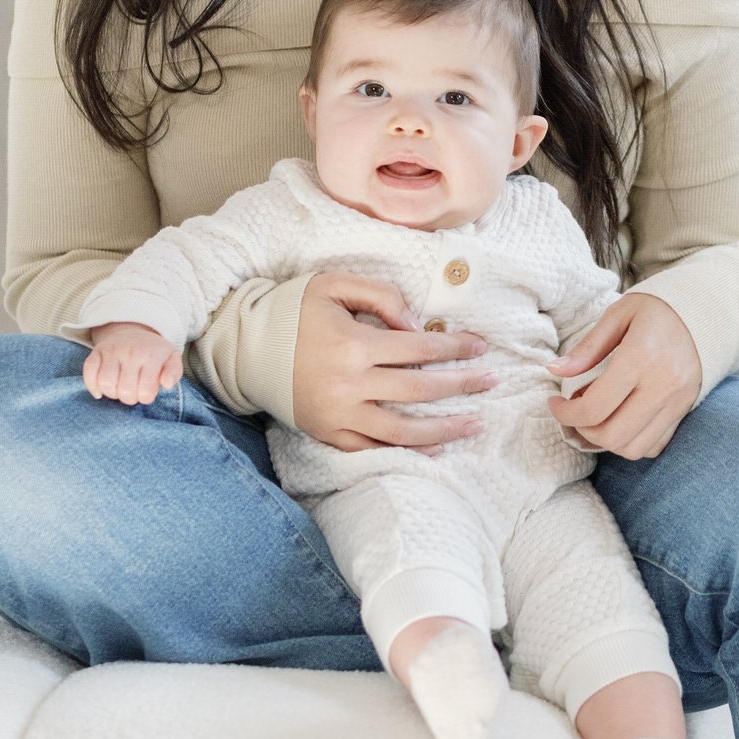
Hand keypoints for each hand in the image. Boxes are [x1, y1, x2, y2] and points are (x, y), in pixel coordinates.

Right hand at [82, 320, 183, 403]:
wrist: (132, 330)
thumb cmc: (154, 351)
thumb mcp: (172, 358)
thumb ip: (174, 372)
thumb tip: (166, 384)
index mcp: (151, 356)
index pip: (145, 391)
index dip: (145, 398)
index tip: (146, 392)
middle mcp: (130, 353)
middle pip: (125, 390)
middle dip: (129, 398)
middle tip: (133, 392)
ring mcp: (111, 351)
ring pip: (105, 382)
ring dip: (111, 393)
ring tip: (119, 389)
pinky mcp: (96, 352)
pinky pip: (88, 372)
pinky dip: (92, 385)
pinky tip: (101, 390)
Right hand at [291, 270, 496, 451]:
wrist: (246, 347)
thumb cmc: (294, 310)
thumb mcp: (334, 285)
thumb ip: (381, 297)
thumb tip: (417, 326)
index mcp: (354, 344)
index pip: (420, 348)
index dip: (455, 347)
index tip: (481, 347)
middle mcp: (349, 384)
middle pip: (419, 388)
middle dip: (461, 384)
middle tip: (492, 381)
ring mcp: (339, 414)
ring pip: (402, 429)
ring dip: (444, 428)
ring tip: (474, 424)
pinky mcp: (328, 433)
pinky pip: (373, 450)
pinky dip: (405, 452)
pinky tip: (433, 450)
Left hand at [545, 291, 701, 460]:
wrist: (707, 312)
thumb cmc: (658, 310)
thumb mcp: (619, 315)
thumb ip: (587, 348)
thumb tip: (554, 370)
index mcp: (640, 358)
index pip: (594, 407)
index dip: (565, 413)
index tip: (555, 403)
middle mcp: (662, 386)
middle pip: (611, 436)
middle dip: (582, 431)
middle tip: (574, 413)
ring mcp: (676, 403)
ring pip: (632, 448)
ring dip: (606, 441)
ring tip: (596, 418)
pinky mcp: (684, 412)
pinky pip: (654, 446)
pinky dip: (631, 442)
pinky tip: (621, 420)